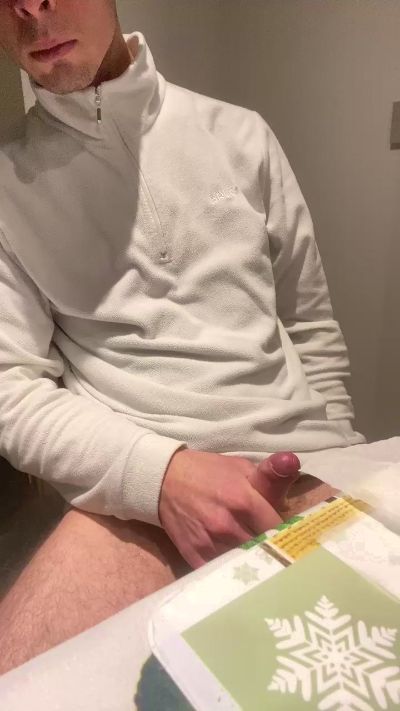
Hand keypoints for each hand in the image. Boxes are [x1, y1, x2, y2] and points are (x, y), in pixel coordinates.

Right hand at [159, 449, 293, 568]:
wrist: (164, 480)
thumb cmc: (208, 472)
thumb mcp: (241, 467)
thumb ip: (271, 474)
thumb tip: (292, 463)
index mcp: (244, 499)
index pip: (279, 529)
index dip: (288, 534)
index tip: (292, 538)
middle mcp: (228, 525)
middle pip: (263, 550)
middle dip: (273, 550)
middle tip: (280, 552)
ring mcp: (210, 543)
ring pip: (244, 565)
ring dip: (254, 563)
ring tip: (263, 561)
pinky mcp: (195, 556)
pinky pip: (221, 573)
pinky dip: (232, 571)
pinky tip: (239, 568)